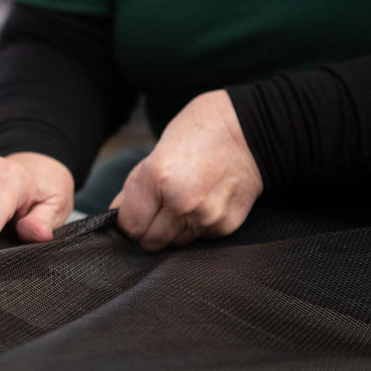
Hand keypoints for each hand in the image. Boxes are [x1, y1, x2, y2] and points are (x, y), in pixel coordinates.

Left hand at [111, 90, 262, 250]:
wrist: (252, 128)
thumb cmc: (201, 131)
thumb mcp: (157, 150)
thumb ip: (136, 186)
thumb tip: (118, 212)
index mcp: (158, 178)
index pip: (130, 225)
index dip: (127, 221)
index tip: (133, 213)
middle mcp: (182, 202)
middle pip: (150, 242)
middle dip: (147, 230)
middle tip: (155, 210)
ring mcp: (206, 217)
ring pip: (175, 243)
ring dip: (172, 230)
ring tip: (182, 201)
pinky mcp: (226, 225)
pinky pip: (200, 237)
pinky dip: (196, 226)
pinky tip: (203, 202)